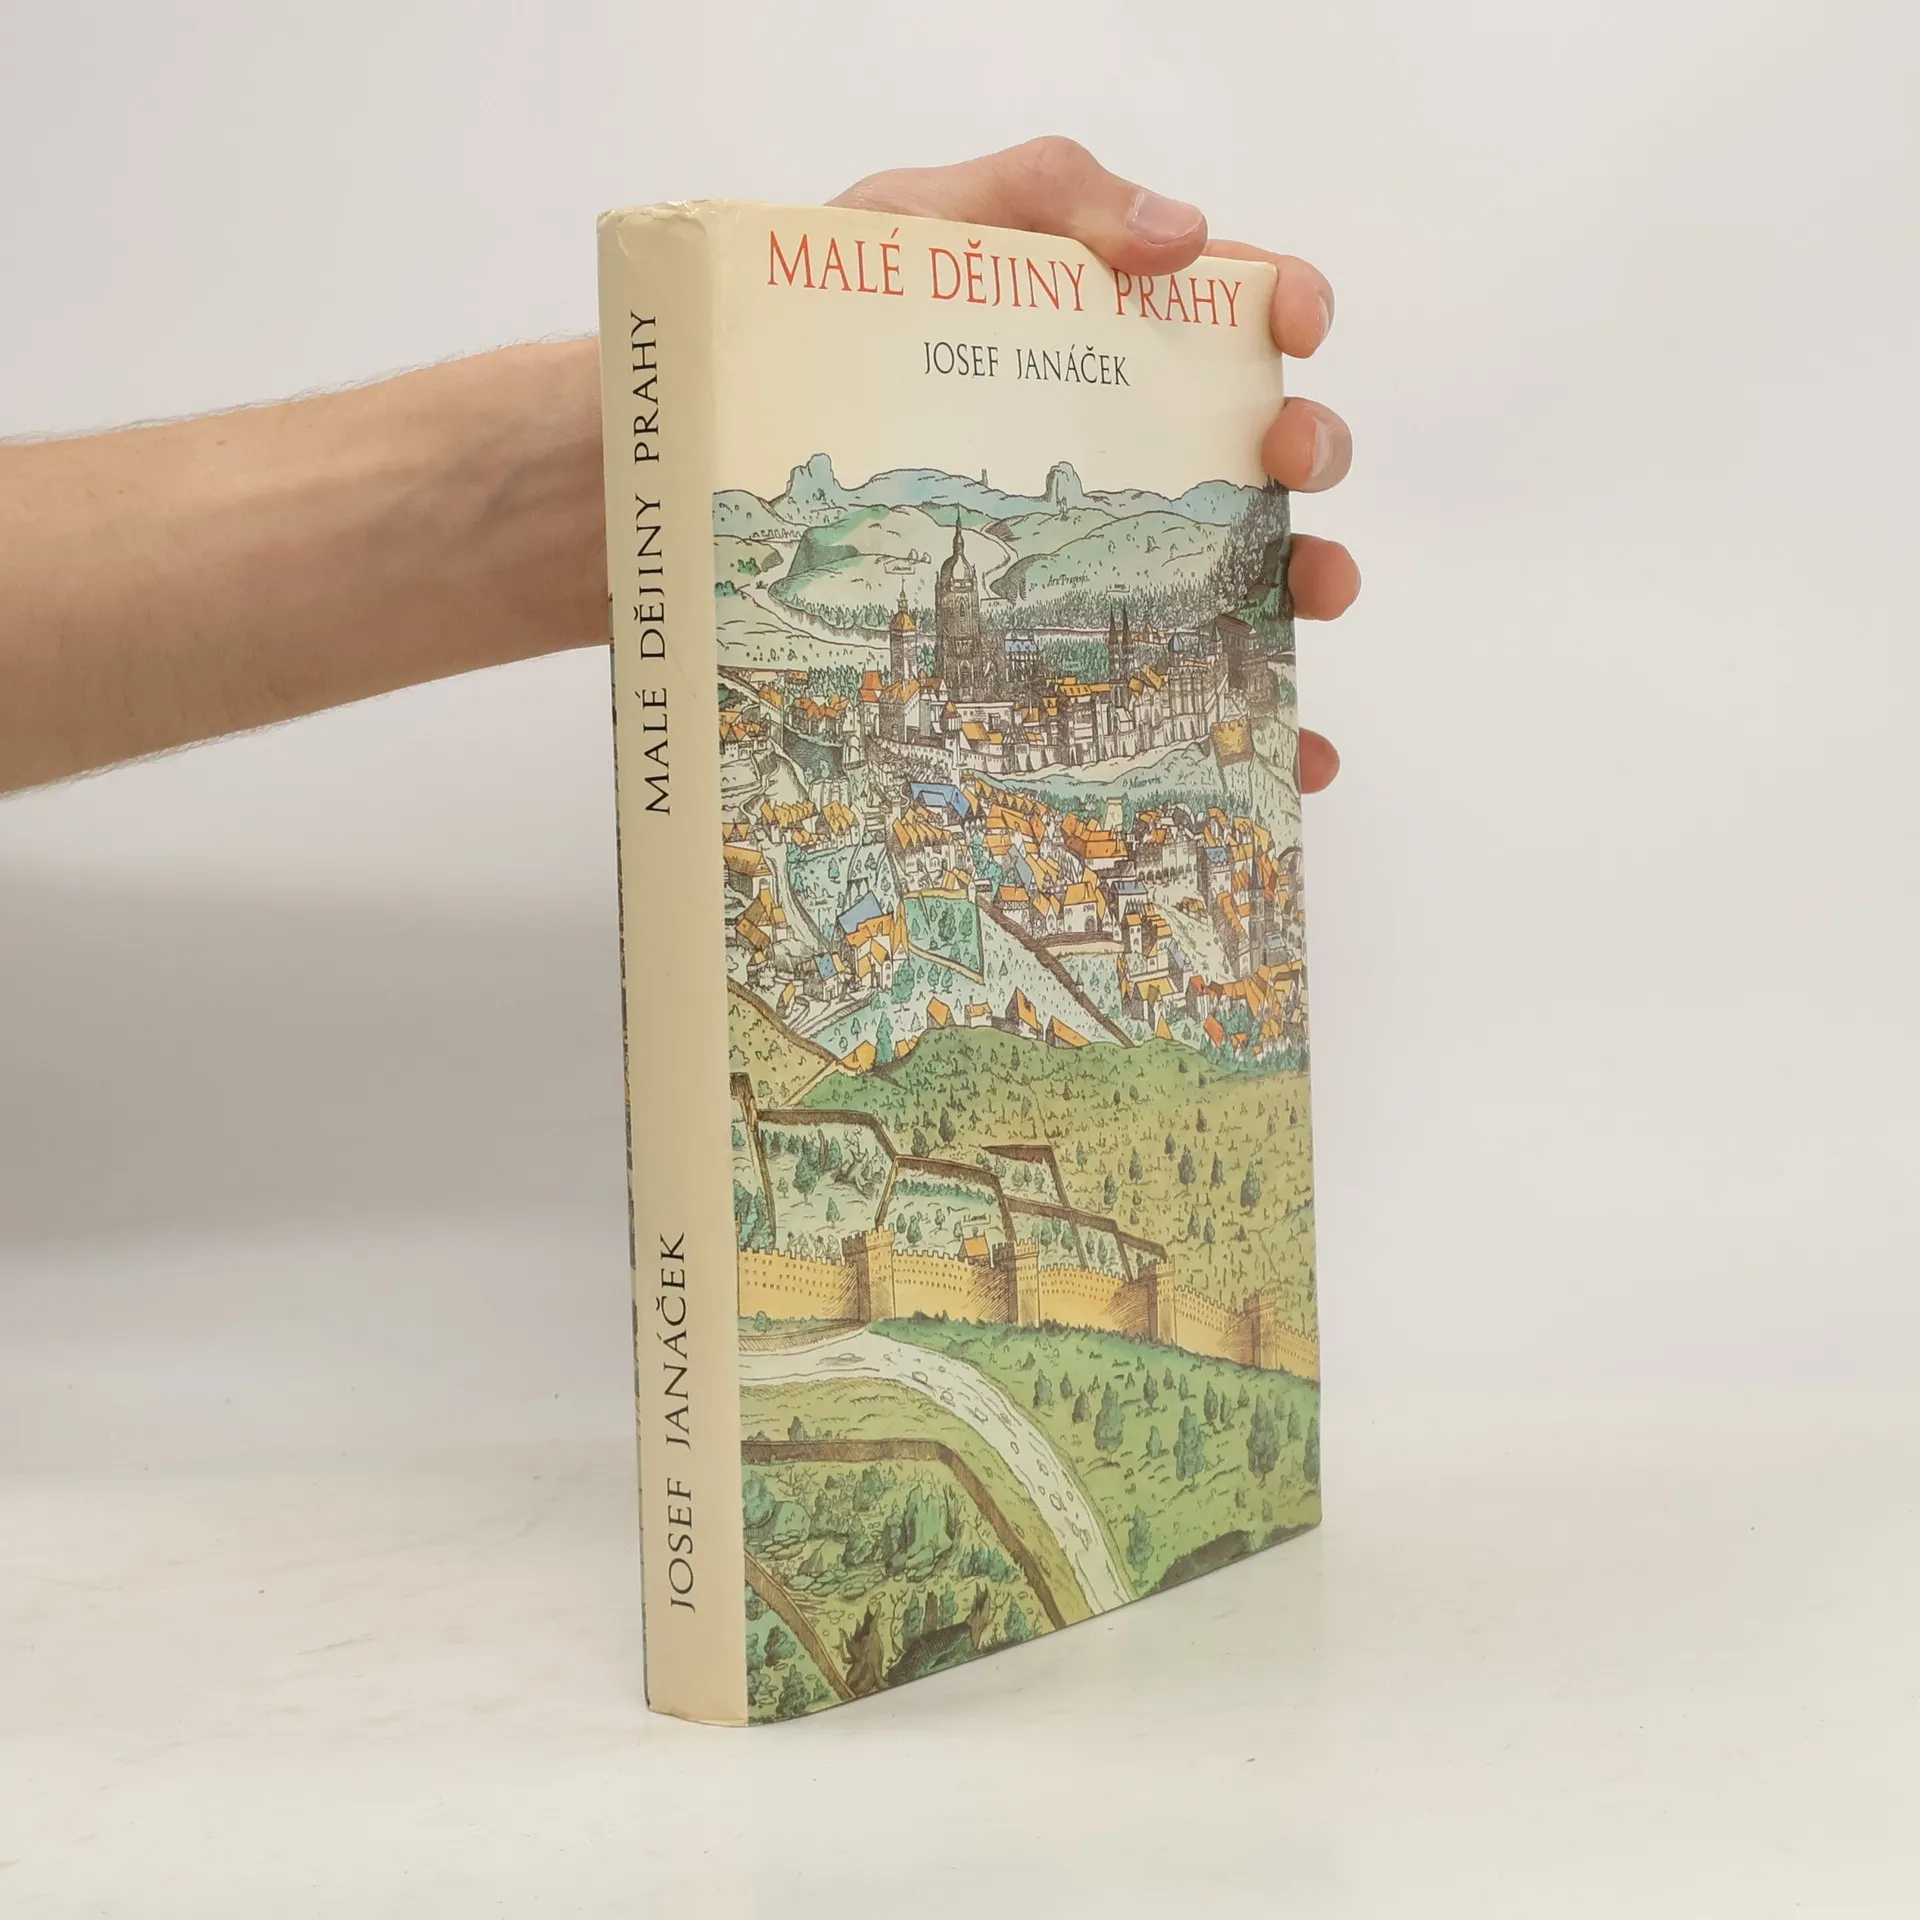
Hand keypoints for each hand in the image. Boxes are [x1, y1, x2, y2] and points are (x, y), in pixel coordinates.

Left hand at [834, 137, 1355, 792]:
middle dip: (1309, 445)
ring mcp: (1116, 544)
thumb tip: (1185, 236)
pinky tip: (1299, 752)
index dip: (1292, 302)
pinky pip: (1184, 683)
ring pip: (1256, 561)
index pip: (1234, 302)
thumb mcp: (920, 221)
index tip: (1296, 325)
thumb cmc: (831, 324)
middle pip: (1266, 440)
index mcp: (1111, 328)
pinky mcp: (1077, 640)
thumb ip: (1046, 193)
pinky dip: (1263, 719)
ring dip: (1314, 575)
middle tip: (1284, 461)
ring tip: (1317, 590)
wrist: (729, 446)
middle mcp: (1137, 439)